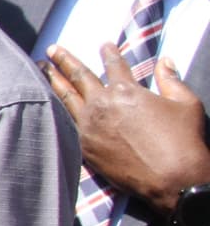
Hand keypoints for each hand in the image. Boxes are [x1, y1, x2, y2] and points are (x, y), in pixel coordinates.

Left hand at [46, 42, 209, 215]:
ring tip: (40, 69)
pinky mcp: (84, 148)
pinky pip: (66, 124)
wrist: (173, 180)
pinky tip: (49, 105)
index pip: (114, 65)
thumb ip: (171, 80)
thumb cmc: (184, 142)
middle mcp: (102, 105)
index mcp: (126, 91)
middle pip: (79, 76)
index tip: (104, 44)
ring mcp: (90, 127)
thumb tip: (165, 61)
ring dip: (52, 81)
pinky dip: (56, 110)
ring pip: (65, 98)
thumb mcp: (186, 104)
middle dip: (64, 60)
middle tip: (51, 49)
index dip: (109, 53)